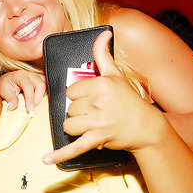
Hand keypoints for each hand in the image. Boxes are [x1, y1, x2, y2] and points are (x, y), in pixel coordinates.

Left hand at [0, 70, 45, 112]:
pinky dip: (43, 95)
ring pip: (46, 86)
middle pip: (41, 85)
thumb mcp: (4, 91)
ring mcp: (37, 76)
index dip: (30, 99)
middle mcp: (31, 74)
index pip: (28, 86)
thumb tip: (13, 107)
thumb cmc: (7, 84)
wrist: (9, 80)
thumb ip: (9, 99)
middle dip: (37, 99)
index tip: (30, 110)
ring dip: (41, 97)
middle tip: (30, 107)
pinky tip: (37, 99)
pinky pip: (47, 87)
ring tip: (33, 103)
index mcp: (21, 75)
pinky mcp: (41, 80)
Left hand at [43, 31, 166, 164]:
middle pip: (69, 109)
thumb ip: (104, 54)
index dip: (78, 97)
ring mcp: (98, 121)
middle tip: (96, 114)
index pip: (71, 92)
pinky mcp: (97, 139)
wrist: (145, 127)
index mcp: (100, 85)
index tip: (91, 100)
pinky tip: (47, 159)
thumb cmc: (129, 100)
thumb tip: (103, 33)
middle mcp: (98, 102)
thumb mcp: (116, 75)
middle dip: (79, 113)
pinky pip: (74, 147)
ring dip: (76, 128)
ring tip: (91, 126)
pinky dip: (60, 155)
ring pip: (69, 125)